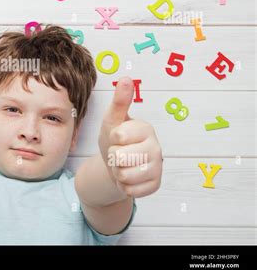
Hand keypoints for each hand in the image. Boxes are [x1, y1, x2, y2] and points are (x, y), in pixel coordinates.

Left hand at [99, 77, 162, 197]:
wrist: (115, 165)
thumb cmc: (114, 139)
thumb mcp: (111, 120)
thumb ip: (119, 101)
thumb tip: (126, 79)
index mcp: (145, 128)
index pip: (119, 136)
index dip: (112, 139)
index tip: (117, 137)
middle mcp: (156, 147)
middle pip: (121, 158)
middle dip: (113, 158)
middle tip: (118, 153)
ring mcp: (157, 167)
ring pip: (125, 176)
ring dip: (118, 172)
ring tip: (123, 165)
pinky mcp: (155, 185)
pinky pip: (131, 190)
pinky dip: (124, 186)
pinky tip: (129, 177)